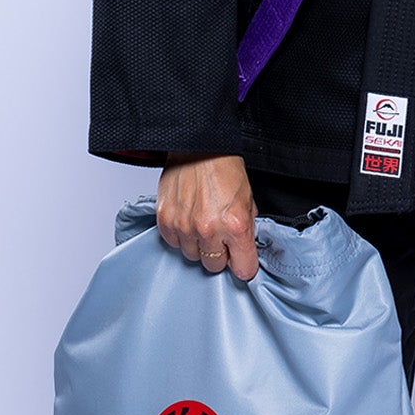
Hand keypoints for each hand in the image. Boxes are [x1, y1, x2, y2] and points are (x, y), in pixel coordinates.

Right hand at [155, 153, 259, 280]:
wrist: (199, 146)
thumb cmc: (224, 167)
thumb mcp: (248, 199)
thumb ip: (247, 228)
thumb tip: (243, 248)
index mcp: (235, 225)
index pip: (243, 268)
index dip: (244, 264)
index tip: (242, 261)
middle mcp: (209, 229)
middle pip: (214, 266)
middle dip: (219, 254)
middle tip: (220, 236)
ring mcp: (184, 226)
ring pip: (192, 256)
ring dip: (198, 244)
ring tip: (202, 223)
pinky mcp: (166, 220)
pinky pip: (174, 243)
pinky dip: (180, 235)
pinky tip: (187, 219)